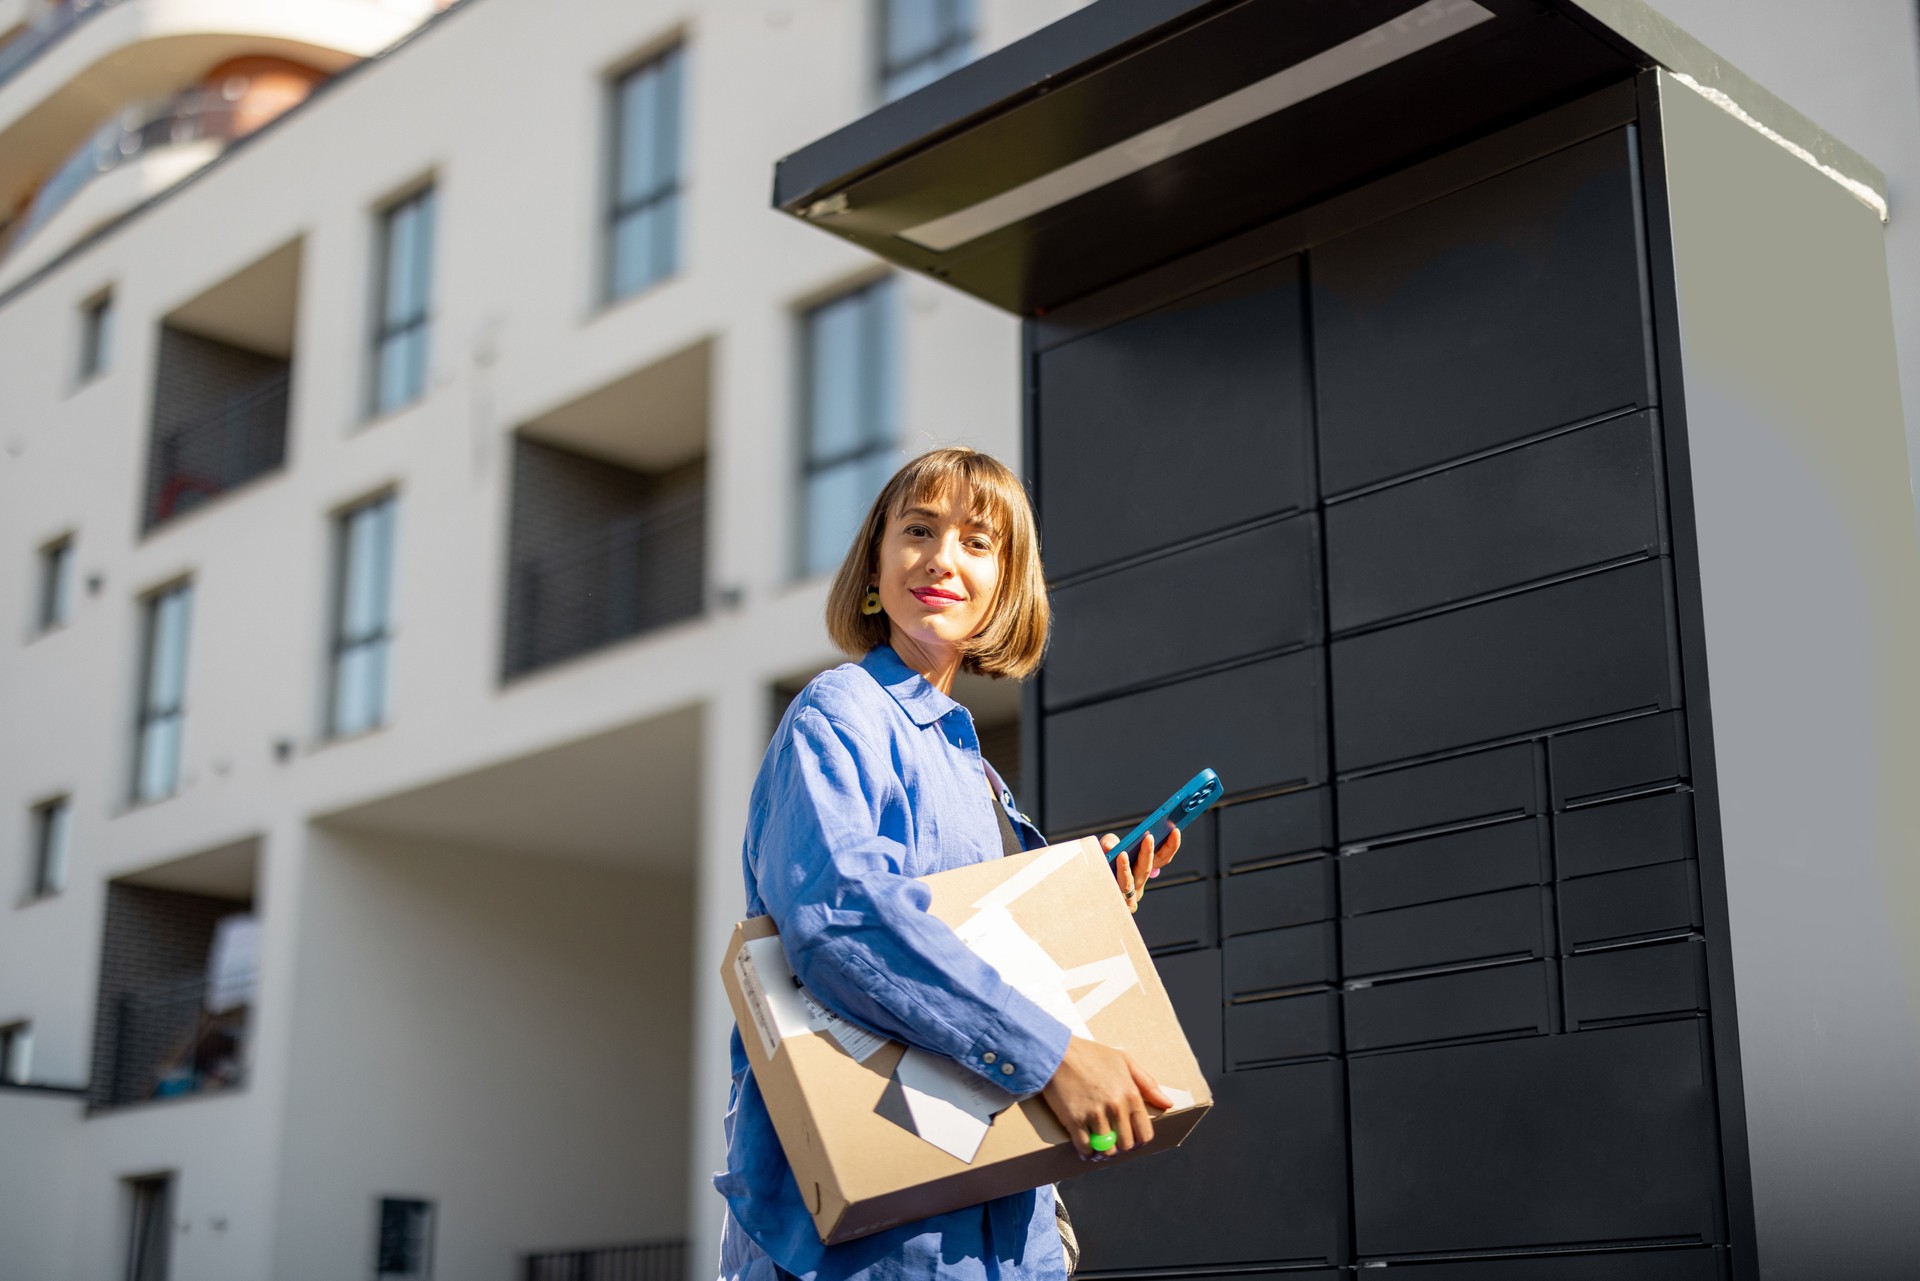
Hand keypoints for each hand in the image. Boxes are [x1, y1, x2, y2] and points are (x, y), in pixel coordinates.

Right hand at [1041, 1036, 1174, 1158]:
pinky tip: (1086, 1150)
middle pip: (1126, 1145)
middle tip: (1113, 1144)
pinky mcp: (1075, 1120)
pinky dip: (1086, 1153)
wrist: (1056, 1051)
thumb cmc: (1090, 1054)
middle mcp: (1115, 1107)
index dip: (1139, 1141)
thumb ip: (1147, 1083)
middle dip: (1121, 1147)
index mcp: (1130, 1094)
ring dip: (1103, 1152)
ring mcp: (1095, 1115)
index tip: (1131, 1140)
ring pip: (1106, 1149)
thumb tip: (1167, 1104)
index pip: (1144, 1133)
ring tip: (1099, 1149)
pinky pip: (1085, 1147)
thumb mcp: (1124, 1060)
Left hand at [1097, 826, 1181, 913]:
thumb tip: (1110, 846)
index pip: (1162, 858)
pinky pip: (1117, 888)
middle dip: (1149, 852)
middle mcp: (1138, 885)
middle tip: (1149, 836)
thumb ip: (1110, 842)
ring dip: (1127, 867)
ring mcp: (1128, 897)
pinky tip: (1115, 861)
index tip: (1175, 830)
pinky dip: (1117, 874)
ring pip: (1131, 880)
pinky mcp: (1115, 903)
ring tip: (1124, 853)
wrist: (1084, 891)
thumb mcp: (1105, 849)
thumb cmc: (1098, 868)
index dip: (1170, 845)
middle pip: (1147, 869)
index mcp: (1142, 871)